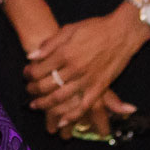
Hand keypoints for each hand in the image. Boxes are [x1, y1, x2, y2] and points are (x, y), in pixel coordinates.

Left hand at [23, 8, 149, 134]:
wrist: (123, 32)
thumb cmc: (96, 28)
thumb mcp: (69, 29)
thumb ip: (49, 44)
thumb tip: (31, 57)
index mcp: (65, 53)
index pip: (38, 70)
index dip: (28, 74)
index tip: (26, 74)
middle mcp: (74, 68)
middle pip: (47, 85)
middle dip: (33, 90)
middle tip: (28, 90)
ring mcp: (87, 79)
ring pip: (61, 98)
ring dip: (46, 104)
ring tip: (36, 105)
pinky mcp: (100, 87)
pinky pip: (84, 106)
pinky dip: (72, 115)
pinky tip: (62, 122)